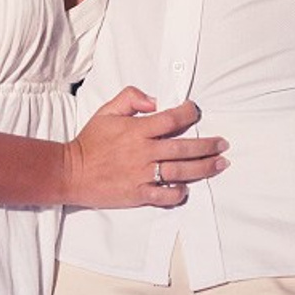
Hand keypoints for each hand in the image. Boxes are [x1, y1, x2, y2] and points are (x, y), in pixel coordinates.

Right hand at [63, 87, 227, 208]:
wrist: (71, 172)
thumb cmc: (90, 141)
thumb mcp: (106, 111)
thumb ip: (130, 98)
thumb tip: (154, 100)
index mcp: (136, 130)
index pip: (171, 119)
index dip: (188, 113)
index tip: (197, 111)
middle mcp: (143, 152)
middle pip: (184, 147)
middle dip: (208, 145)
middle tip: (222, 144)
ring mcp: (142, 174)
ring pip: (181, 171)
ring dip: (204, 168)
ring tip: (219, 164)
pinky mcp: (138, 194)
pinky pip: (165, 195)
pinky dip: (179, 192)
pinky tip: (187, 188)